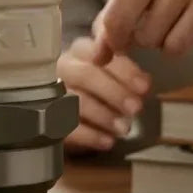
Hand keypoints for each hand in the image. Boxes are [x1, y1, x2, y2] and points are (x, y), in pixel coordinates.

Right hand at [58, 36, 151, 152]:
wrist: (66, 113)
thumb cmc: (94, 88)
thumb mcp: (109, 74)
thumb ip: (125, 74)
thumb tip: (144, 82)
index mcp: (81, 51)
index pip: (101, 54)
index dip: (124, 70)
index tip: (144, 87)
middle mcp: (64, 68)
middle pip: (85, 75)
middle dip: (114, 92)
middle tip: (135, 108)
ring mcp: (51, 93)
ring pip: (76, 101)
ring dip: (103, 115)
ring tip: (123, 128)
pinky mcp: (47, 119)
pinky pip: (67, 126)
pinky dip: (90, 135)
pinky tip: (107, 141)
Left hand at [61, 0, 192, 64]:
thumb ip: (111, 19)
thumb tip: (96, 58)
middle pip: (118, 21)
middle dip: (120, 39)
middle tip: (129, 38)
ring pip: (148, 37)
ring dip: (154, 41)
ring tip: (167, 21)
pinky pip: (175, 45)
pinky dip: (175, 47)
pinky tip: (185, 29)